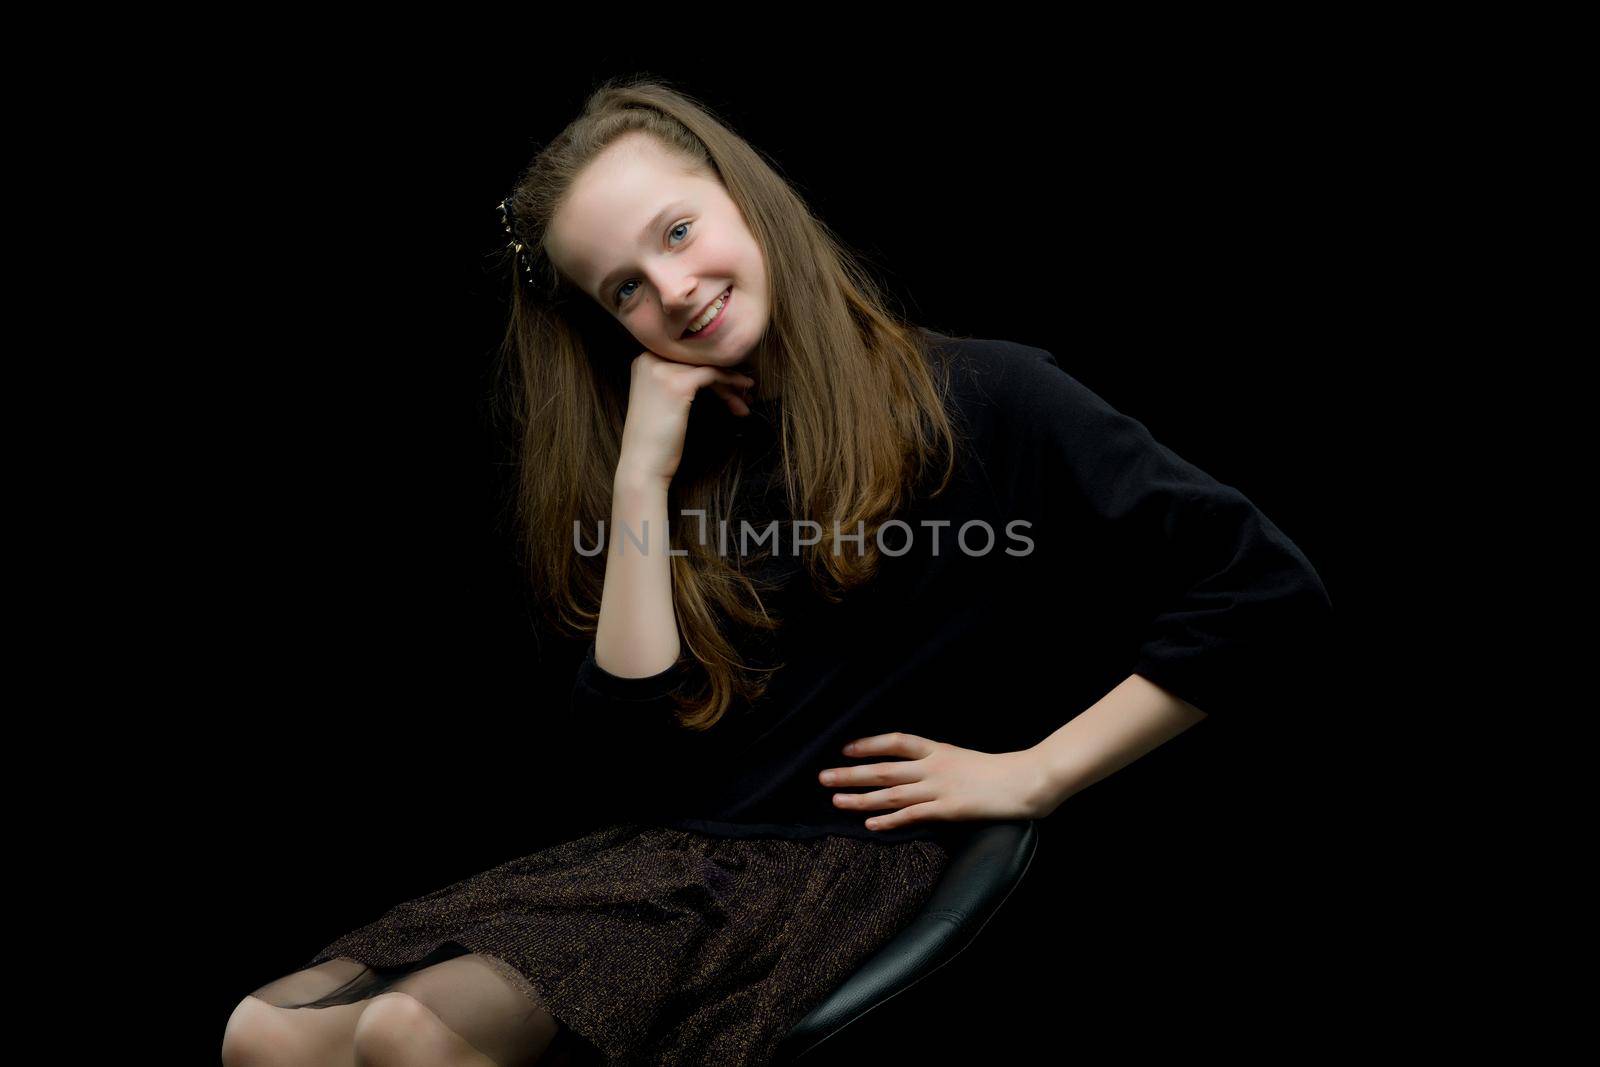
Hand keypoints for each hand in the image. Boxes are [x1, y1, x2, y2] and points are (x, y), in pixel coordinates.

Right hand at [616, 350, 755, 485]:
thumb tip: (711, 370)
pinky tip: (743, 397)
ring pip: (708, 366)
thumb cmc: (655, 440)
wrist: (642, 466)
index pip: (687, 356)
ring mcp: (663, 369)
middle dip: (724, 375)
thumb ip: (676, 380)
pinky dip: (731, 384)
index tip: (730, 383)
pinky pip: (713, 375)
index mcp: (644, 359)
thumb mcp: (662, 400)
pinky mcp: (679, 384)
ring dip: (731, 384)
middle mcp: (650, 358)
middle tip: (744, 393)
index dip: (711, 367)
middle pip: (698, 360)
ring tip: (745, 402)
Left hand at [817, 732, 1052, 831]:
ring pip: (891, 793)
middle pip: (883, 768)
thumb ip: (938, 762)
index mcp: (938, 750)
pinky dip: (889, 819)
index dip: (869, 744)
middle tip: (823, 777)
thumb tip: (914, 769)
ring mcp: (940, 788)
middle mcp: (934, 766)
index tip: (845, 748)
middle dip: (851, 773)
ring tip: (836, 801)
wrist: (1026, 781)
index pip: (895, 742)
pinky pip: (912, 815)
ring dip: (861, 797)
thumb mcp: (963, 758)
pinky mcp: (948, 810)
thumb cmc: (998, 771)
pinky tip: (870, 824)